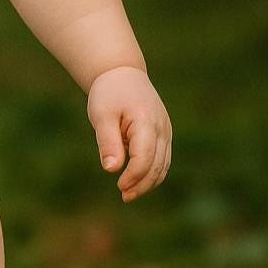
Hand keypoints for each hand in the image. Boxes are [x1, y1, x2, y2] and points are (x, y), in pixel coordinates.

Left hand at [87, 65, 171, 202]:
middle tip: (124, 195)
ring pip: (163, 164)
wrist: (121, 72)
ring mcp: (166, 131)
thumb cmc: (109, 93)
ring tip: (129, 192)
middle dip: (142, 184)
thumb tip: (111, 169)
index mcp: (146, 122)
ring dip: (149, 181)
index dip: (134, 176)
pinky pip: (163, 158)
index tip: (119, 186)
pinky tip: (137, 179)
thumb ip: (108, 141)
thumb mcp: (101, 114)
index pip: (145, 158)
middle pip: (158, 165)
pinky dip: (153, 171)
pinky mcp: (164, 133)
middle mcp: (162, 128)